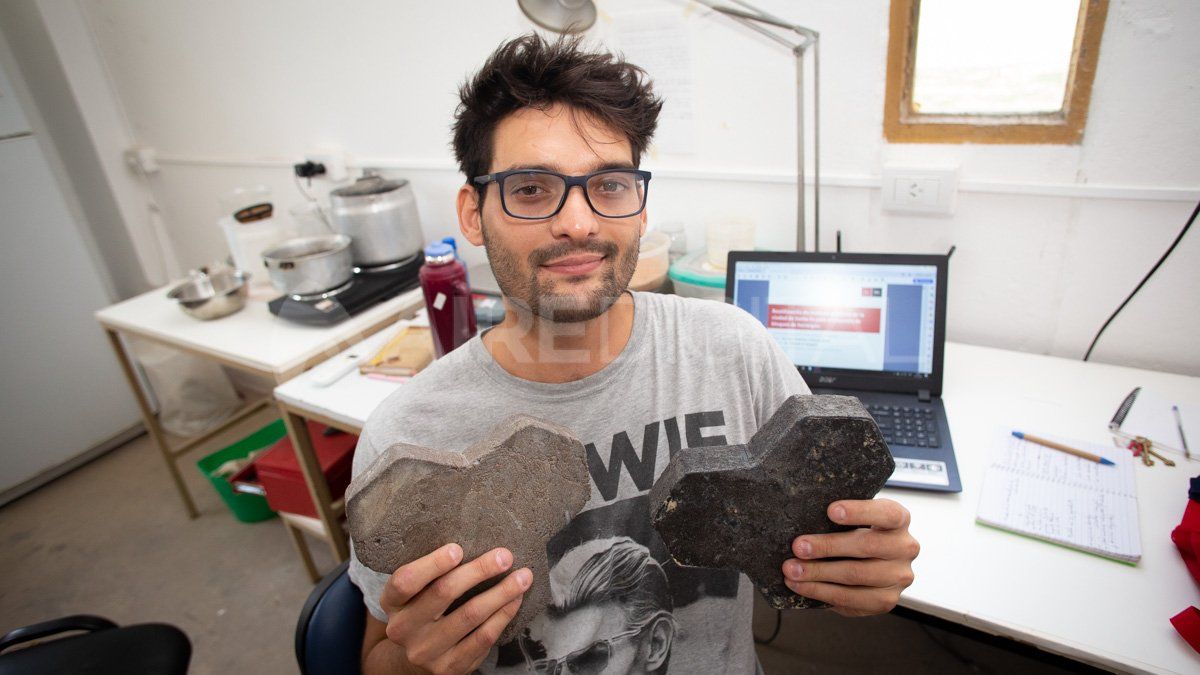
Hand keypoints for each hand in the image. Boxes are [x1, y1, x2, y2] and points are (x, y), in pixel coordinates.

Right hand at [380, 543, 530, 673]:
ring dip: (501, 593)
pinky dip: (503, 615)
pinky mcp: (448, 667)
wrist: (415, 659)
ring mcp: (425, 651)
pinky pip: (483, 637)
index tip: (458, 548)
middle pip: (443, 593)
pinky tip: (515, 600)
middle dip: (479, 570)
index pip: (405, 581)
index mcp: (392, 602)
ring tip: (523, 577)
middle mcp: (403, 628)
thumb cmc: (422, 611)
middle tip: (504, 556)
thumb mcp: (414, 592)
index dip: (432, 564)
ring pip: (469, 615)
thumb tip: (475, 535)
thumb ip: (431, 572)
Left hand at [782, 499, 918, 616]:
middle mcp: (905, 548)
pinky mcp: (886, 600)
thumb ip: (838, 516)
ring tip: (792, 570)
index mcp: (900, 519)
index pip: (886, 514)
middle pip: (867, 546)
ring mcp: (899, 577)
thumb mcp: (854, 517)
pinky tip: (800, 586)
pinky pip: (851, 599)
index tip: (831, 511)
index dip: (860, 512)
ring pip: (857, 575)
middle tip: (798, 547)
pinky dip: (821, 592)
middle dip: (827, 547)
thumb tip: (802, 520)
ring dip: (819, 573)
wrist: (870, 561)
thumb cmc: (856, 532)